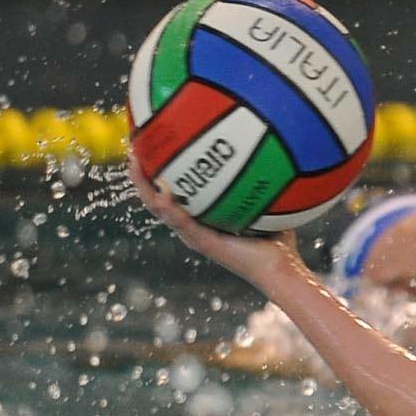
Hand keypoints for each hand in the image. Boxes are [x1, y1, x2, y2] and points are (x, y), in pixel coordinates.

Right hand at [127, 156, 306, 287]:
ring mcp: (195, 235)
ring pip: (158, 208)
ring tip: (135, 161)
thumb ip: (262, 182)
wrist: (282, 269)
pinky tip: (162, 189)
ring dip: (143, 185)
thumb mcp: (267, 204)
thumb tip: (270, 153)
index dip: (157, 172)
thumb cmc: (279, 242)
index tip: (151, 145)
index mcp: (202, 219)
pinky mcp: (202, 243)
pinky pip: (180, 221)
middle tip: (133, 147)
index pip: (171, 193)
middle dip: (140, 173)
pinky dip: (170, 206)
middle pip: (155, 197)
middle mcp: (192, 227)